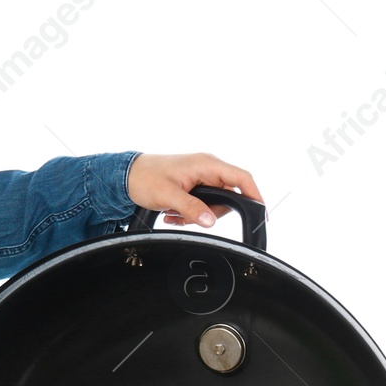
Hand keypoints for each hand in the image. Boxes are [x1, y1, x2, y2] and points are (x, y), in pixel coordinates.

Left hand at [126, 153, 261, 227]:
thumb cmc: (145, 178)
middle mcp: (208, 168)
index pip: (242, 178)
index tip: (259, 212)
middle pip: (228, 196)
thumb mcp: (169, 195)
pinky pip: (202, 203)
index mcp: (207, 164)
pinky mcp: (193, 184)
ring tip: (175, 214)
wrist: (126, 176)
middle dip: (211, 212)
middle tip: (190, 217)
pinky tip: (173, 213)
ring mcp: (201, 176)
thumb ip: (191, 208)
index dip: (254, 195)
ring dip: (197, 214)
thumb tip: (210, 221)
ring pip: (214, 203)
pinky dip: (190, 213)